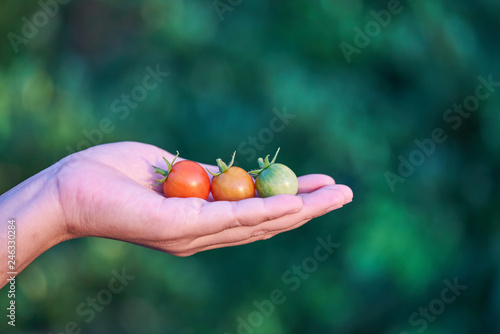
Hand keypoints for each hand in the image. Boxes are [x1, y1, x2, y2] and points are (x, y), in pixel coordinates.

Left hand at [57, 141, 352, 255]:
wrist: (70, 188)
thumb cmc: (117, 176)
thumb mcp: (172, 173)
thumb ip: (204, 179)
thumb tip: (231, 176)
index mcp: (202, 222)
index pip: (256, 215)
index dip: (291, 202)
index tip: (319, 186)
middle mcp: (203, 235)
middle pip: (266, 225)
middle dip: (308, 209)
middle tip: (345, 194)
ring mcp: (192, 235)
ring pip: (257, 225)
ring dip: (299, 211)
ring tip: (335, 196)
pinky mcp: (177, 228)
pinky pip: (230, 219)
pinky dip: (265, 213)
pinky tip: (293, 205)